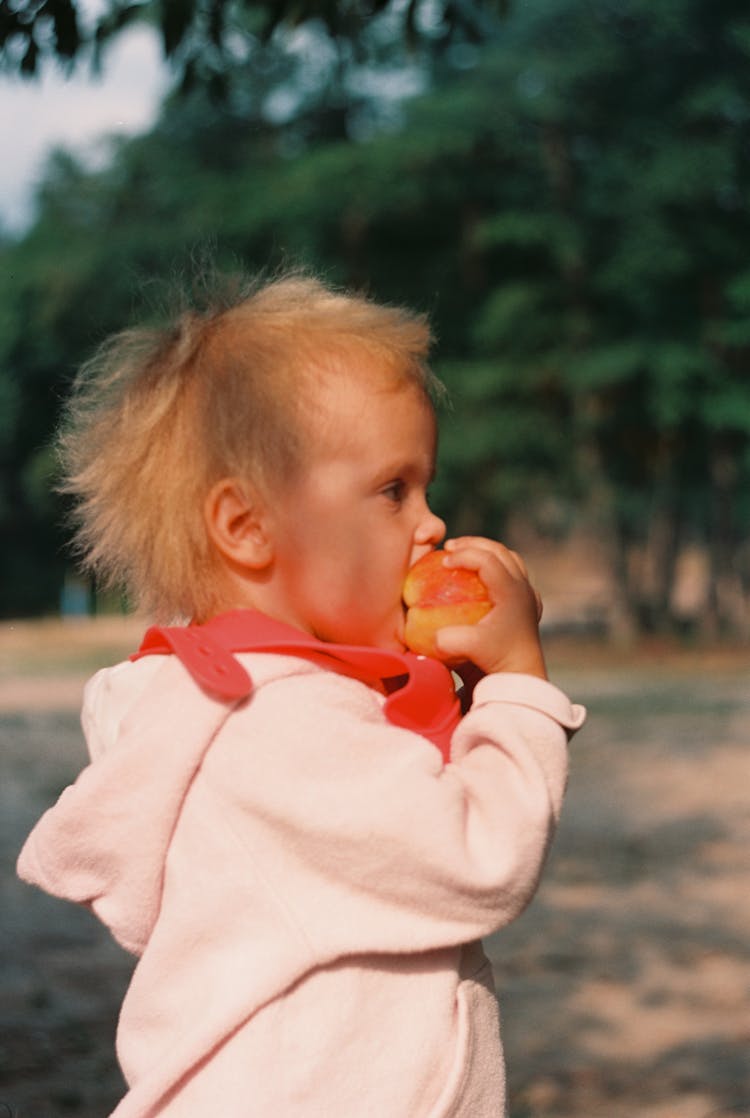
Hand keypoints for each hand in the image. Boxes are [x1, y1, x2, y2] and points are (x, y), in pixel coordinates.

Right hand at [435, 537, 546, 678]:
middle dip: (472, 544)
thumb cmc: (497, 660)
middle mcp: (523, 588)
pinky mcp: (527, 603)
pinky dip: (495, 565)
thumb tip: (434, 634)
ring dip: (486, 551)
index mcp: (511, 591)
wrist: (522, 675)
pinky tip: (481, 575)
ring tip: (464, 553)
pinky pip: (514, 572)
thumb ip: (449, 641)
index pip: (487, 559)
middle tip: (449, 548)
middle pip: (499, 551)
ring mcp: (527, 594)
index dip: (464, 554)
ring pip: (509, 558)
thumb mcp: (470, 650)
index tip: (444, 561)